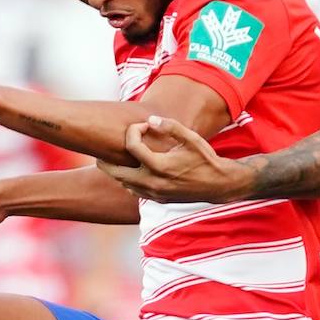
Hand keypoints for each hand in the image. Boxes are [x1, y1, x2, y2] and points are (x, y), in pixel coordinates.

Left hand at [99, 116, 253, 204]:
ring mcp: (155, 194)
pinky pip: (135, 191)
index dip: (134, 131)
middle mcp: (153, 183)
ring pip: (124, 184)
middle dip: (106, 161)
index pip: (132, 146)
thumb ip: (170, 126)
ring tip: (119, 158)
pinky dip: (130, 181)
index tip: (144, 125)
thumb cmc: (206, 159)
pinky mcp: (158, 199)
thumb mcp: (191, 138)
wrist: (219, 184)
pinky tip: (135, 170)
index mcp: (160, 166)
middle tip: (101, 151)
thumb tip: (151, 120)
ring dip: (119, 171)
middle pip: (116, 173)